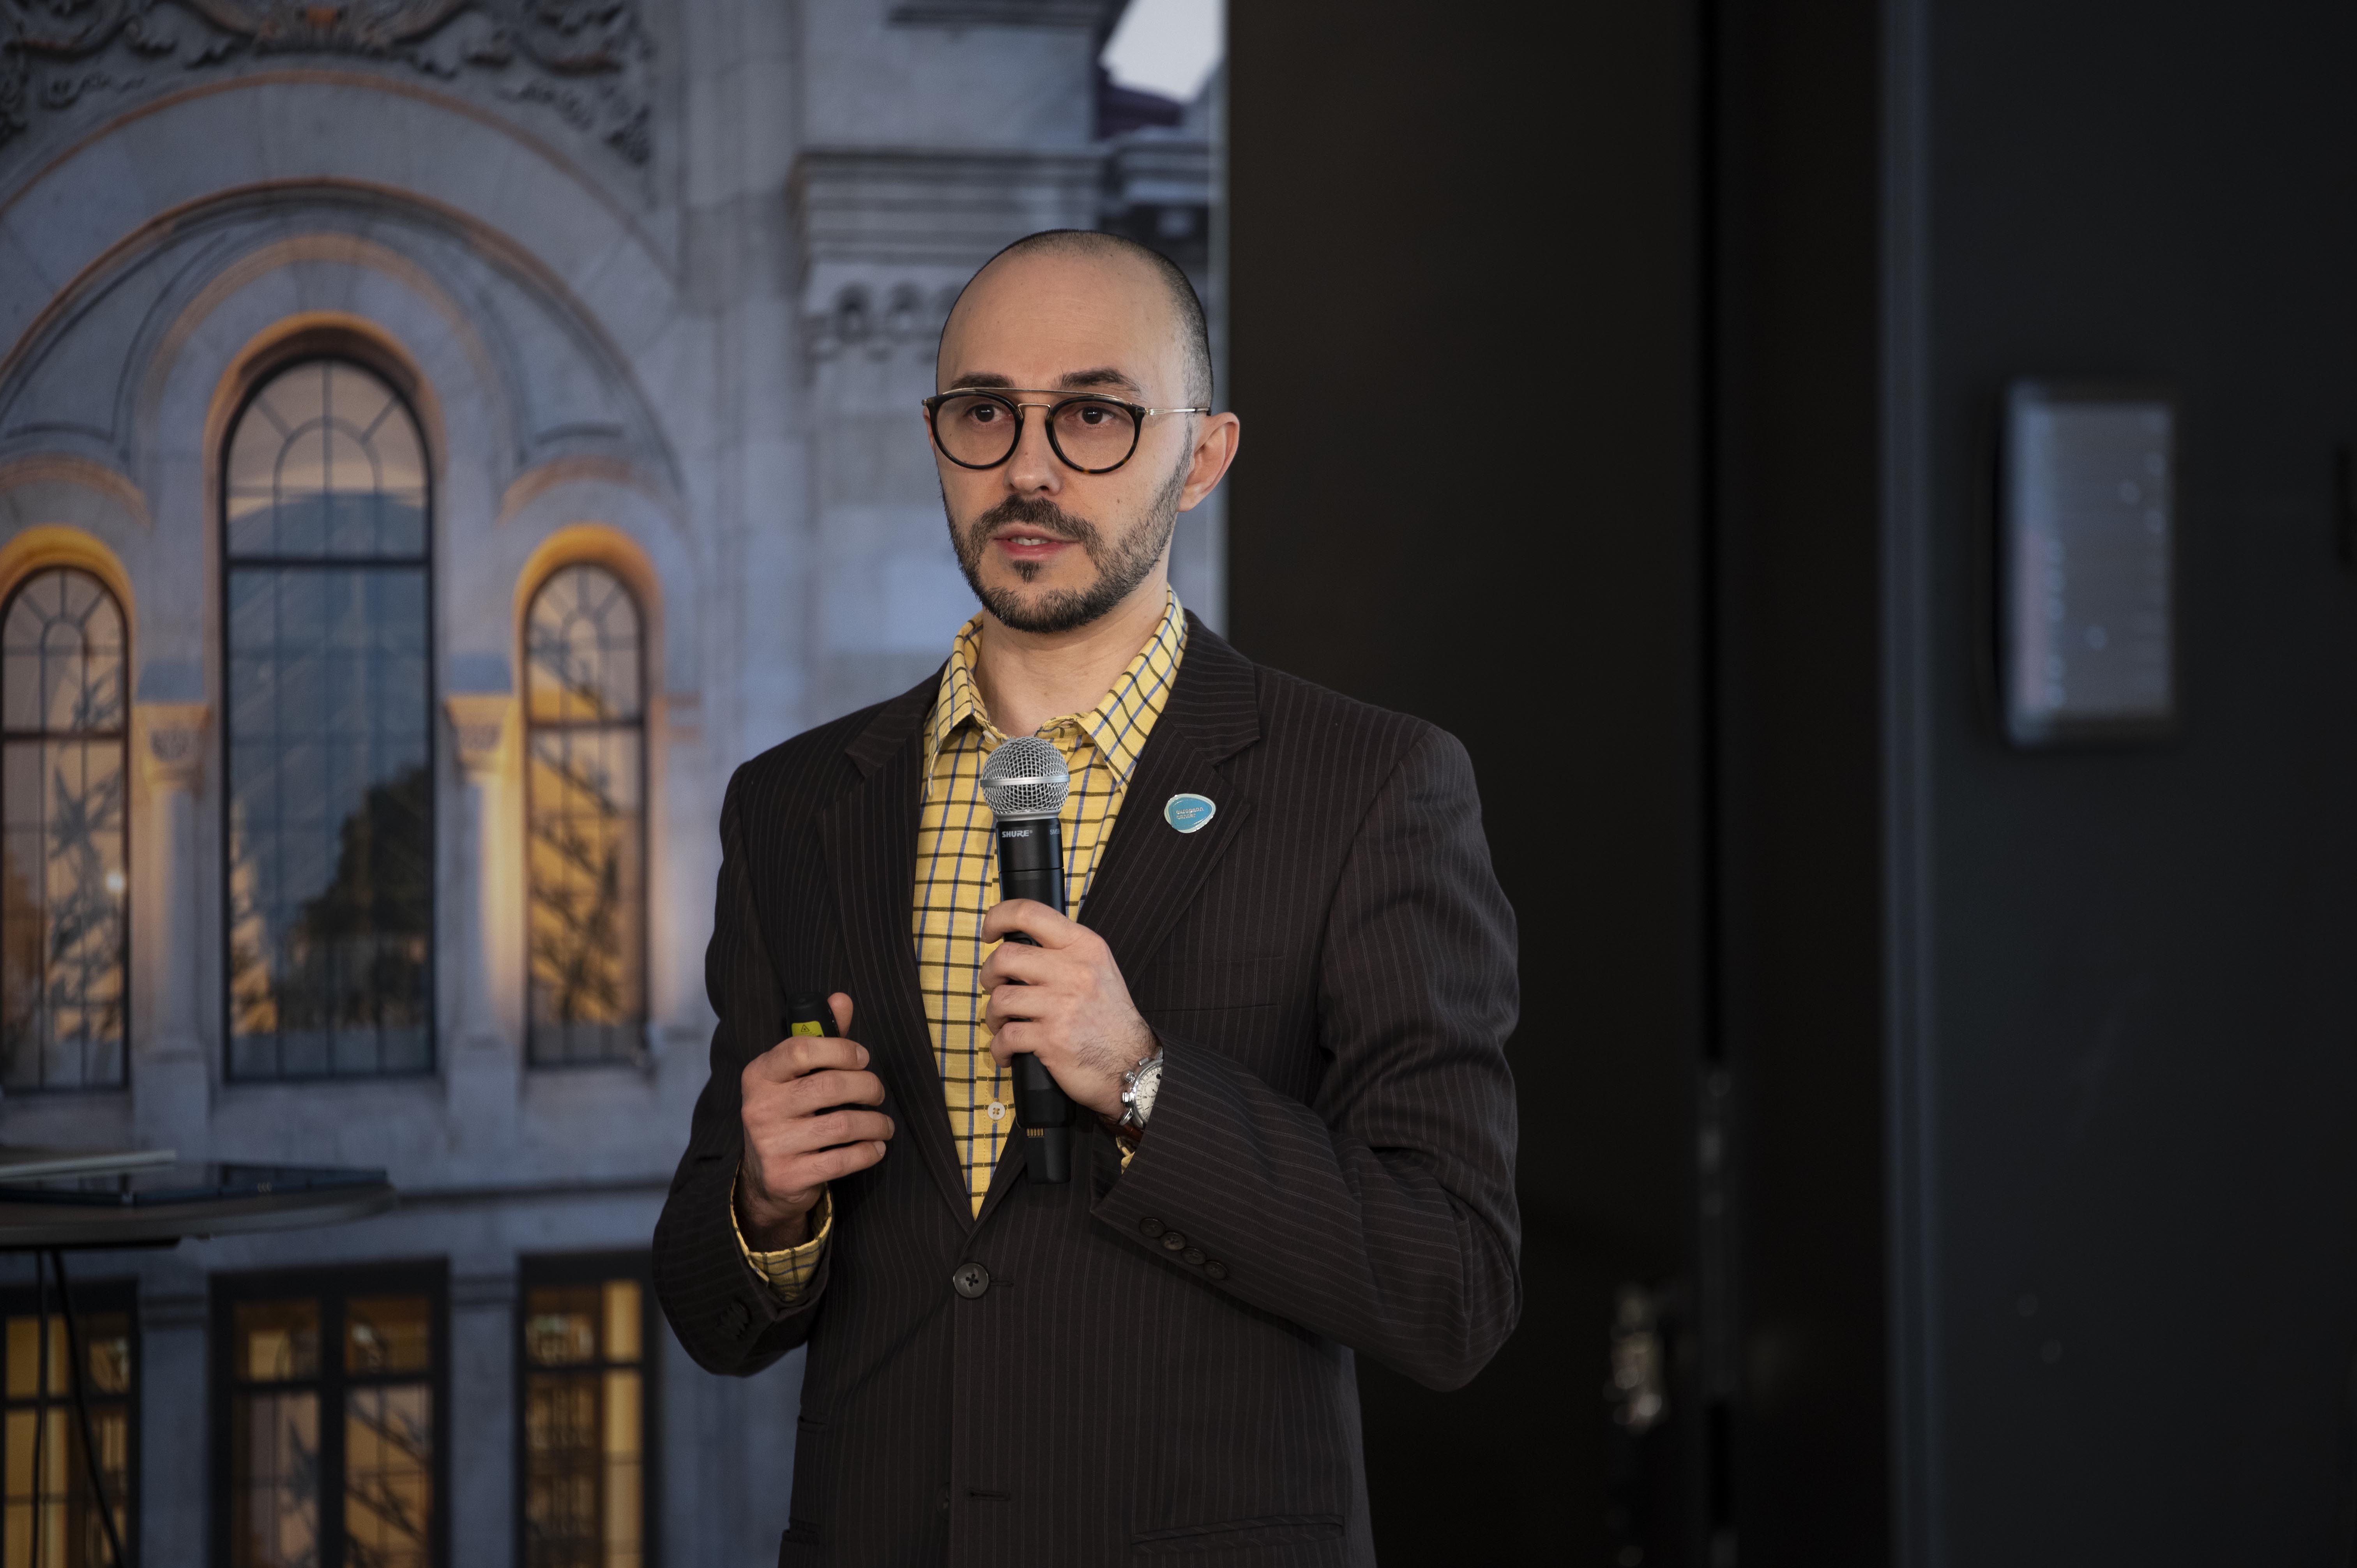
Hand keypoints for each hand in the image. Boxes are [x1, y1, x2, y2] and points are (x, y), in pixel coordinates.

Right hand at [736, 993, 892, 1249]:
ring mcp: (771, 1144)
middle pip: (829, 1086)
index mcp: (760, 1074)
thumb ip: (821, 1038)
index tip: (863, 1058)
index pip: (800, 1049)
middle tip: (878, 1093)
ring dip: (875, 1123)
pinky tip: (876, 1147)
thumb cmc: (790, 1114)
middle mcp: (760, 1107)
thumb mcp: (797, 1075)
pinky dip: (868, 1152)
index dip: (841, 1049)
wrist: (765, 1178)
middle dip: (867, 1087)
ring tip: (884, 1124)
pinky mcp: (787, 1176)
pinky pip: (842, 1160)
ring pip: (841, 1125)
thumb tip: (842, 999)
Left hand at [978, 900, 1156, 1118]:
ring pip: (1000, 999)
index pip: (1031, 913)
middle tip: (995, 987)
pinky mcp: (1052, 1039)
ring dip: (993, 1016)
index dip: (999, 917)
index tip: (989, 933)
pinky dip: (999, 1048)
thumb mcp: (1098, 969)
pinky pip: (1005, 1037)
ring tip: (1004, 1025)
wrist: (1135, 1063)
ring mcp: (1062, 1005)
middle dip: (989, 975)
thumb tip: (1017, 947)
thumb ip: (1064, 952)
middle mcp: (1074, 970)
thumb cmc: (1110, 1019)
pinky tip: (1007, 1053)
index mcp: (1084, 946)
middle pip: (1005, 957)